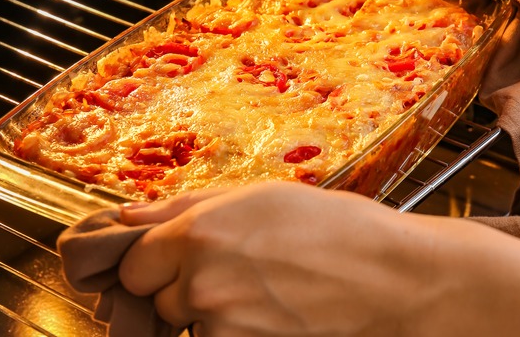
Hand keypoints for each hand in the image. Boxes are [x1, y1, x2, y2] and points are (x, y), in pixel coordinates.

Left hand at [118, 182, 437, 335]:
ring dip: (206, 313)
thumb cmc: (334, 227)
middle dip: (179, 285)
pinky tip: (271, 312)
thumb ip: (183, 207)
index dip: (152, 259)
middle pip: (154, 298)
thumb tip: (128, 217)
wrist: (391, 278)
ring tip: (257, 291)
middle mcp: (201, 285)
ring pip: (186, 325)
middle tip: (228, 270)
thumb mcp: (258, 196)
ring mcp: (223, 328)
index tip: (175, 256)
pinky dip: (234, 332)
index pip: (132, 264)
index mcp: (198, 235)